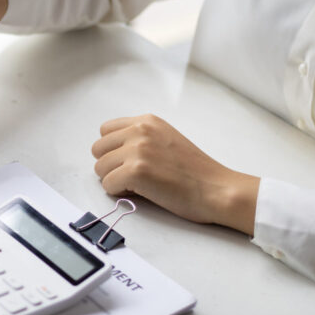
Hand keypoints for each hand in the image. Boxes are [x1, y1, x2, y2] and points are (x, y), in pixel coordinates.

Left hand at [91, 114, 258, 234]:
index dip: (113, 150)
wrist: (217, 189)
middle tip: (133, 177)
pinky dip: (120, 193)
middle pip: (98, 150)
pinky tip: (142, 193)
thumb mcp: (166, 140)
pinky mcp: (135, 171)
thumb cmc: (195, 172)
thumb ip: (140, 139)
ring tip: (140, 185)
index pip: (105, 131)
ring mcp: (137, 150)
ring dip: (115, 181)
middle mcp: (139, 130)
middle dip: (110, 166)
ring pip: (100, 169)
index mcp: (147, 121)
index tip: (128, 161)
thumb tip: (111, 152)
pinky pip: (107, 185)